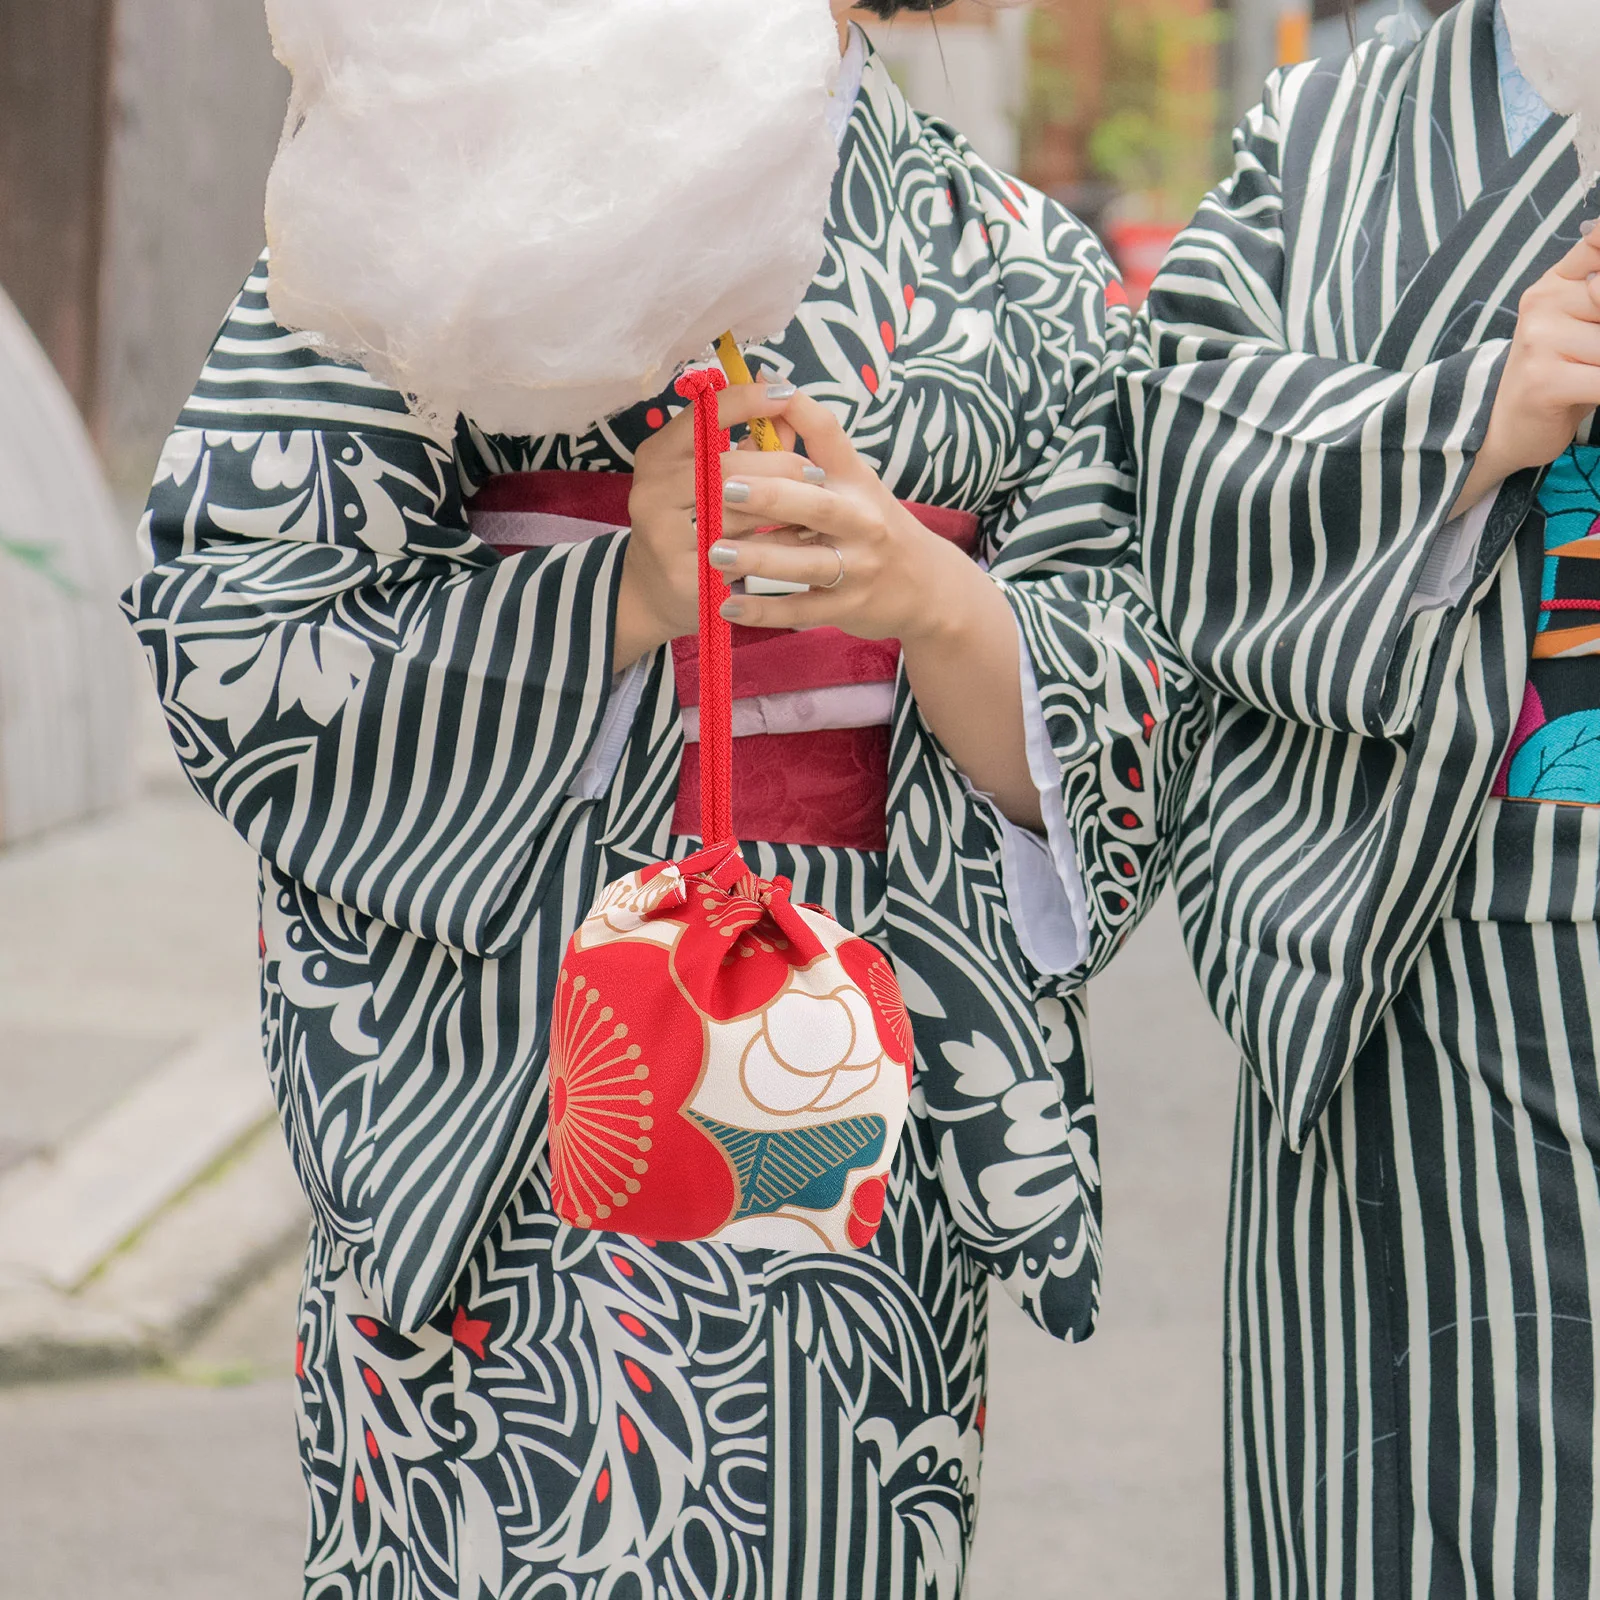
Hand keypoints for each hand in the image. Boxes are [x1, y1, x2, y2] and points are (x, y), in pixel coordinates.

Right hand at [613, 382, 798, 670]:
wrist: (655, 591)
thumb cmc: (692, 522)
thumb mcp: (709, 478)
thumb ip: (750, 446)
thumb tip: (792, 413)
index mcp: (657, 456)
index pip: (703, 416)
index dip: (747, 401)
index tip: (786, 394)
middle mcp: (650, 492)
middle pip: (724, 466)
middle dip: (779, 465)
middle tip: (817, 472)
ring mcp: (663, 537)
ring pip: (736, 512)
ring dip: (782, 508)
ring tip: (813, 508)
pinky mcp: (684, 575)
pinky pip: (740, 555)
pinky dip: (771, 547)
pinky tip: (795, 545)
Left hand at [705, 391, 1041, 825]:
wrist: (927, 589)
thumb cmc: (875, 527)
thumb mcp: (852, 484)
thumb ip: (807, 447)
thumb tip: (766, 397)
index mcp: (857, 482)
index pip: (831, 437)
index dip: (801, 413)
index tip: (766, 391)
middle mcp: (862, 521)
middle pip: (817, 505)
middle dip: (773, 496)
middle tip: (726, 489)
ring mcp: (856, 567)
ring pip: (805, 563)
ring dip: (759, 558)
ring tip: (715, 553)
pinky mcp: (847, 607)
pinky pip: (801, 611)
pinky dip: (764, 612)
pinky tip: (728, 607)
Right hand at [1454, 230, 1599, 515]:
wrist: (1503, 431)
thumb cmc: (1557, 376)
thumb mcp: (1580, 325)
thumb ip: (1596, 293)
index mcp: (1554, 283)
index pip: (1597, 242)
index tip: (1591, 300)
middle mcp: (1542, 303)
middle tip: (1587, 355)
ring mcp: (1539, 341)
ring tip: (1585, 377)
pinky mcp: (1544, 381)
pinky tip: (1590, 394)